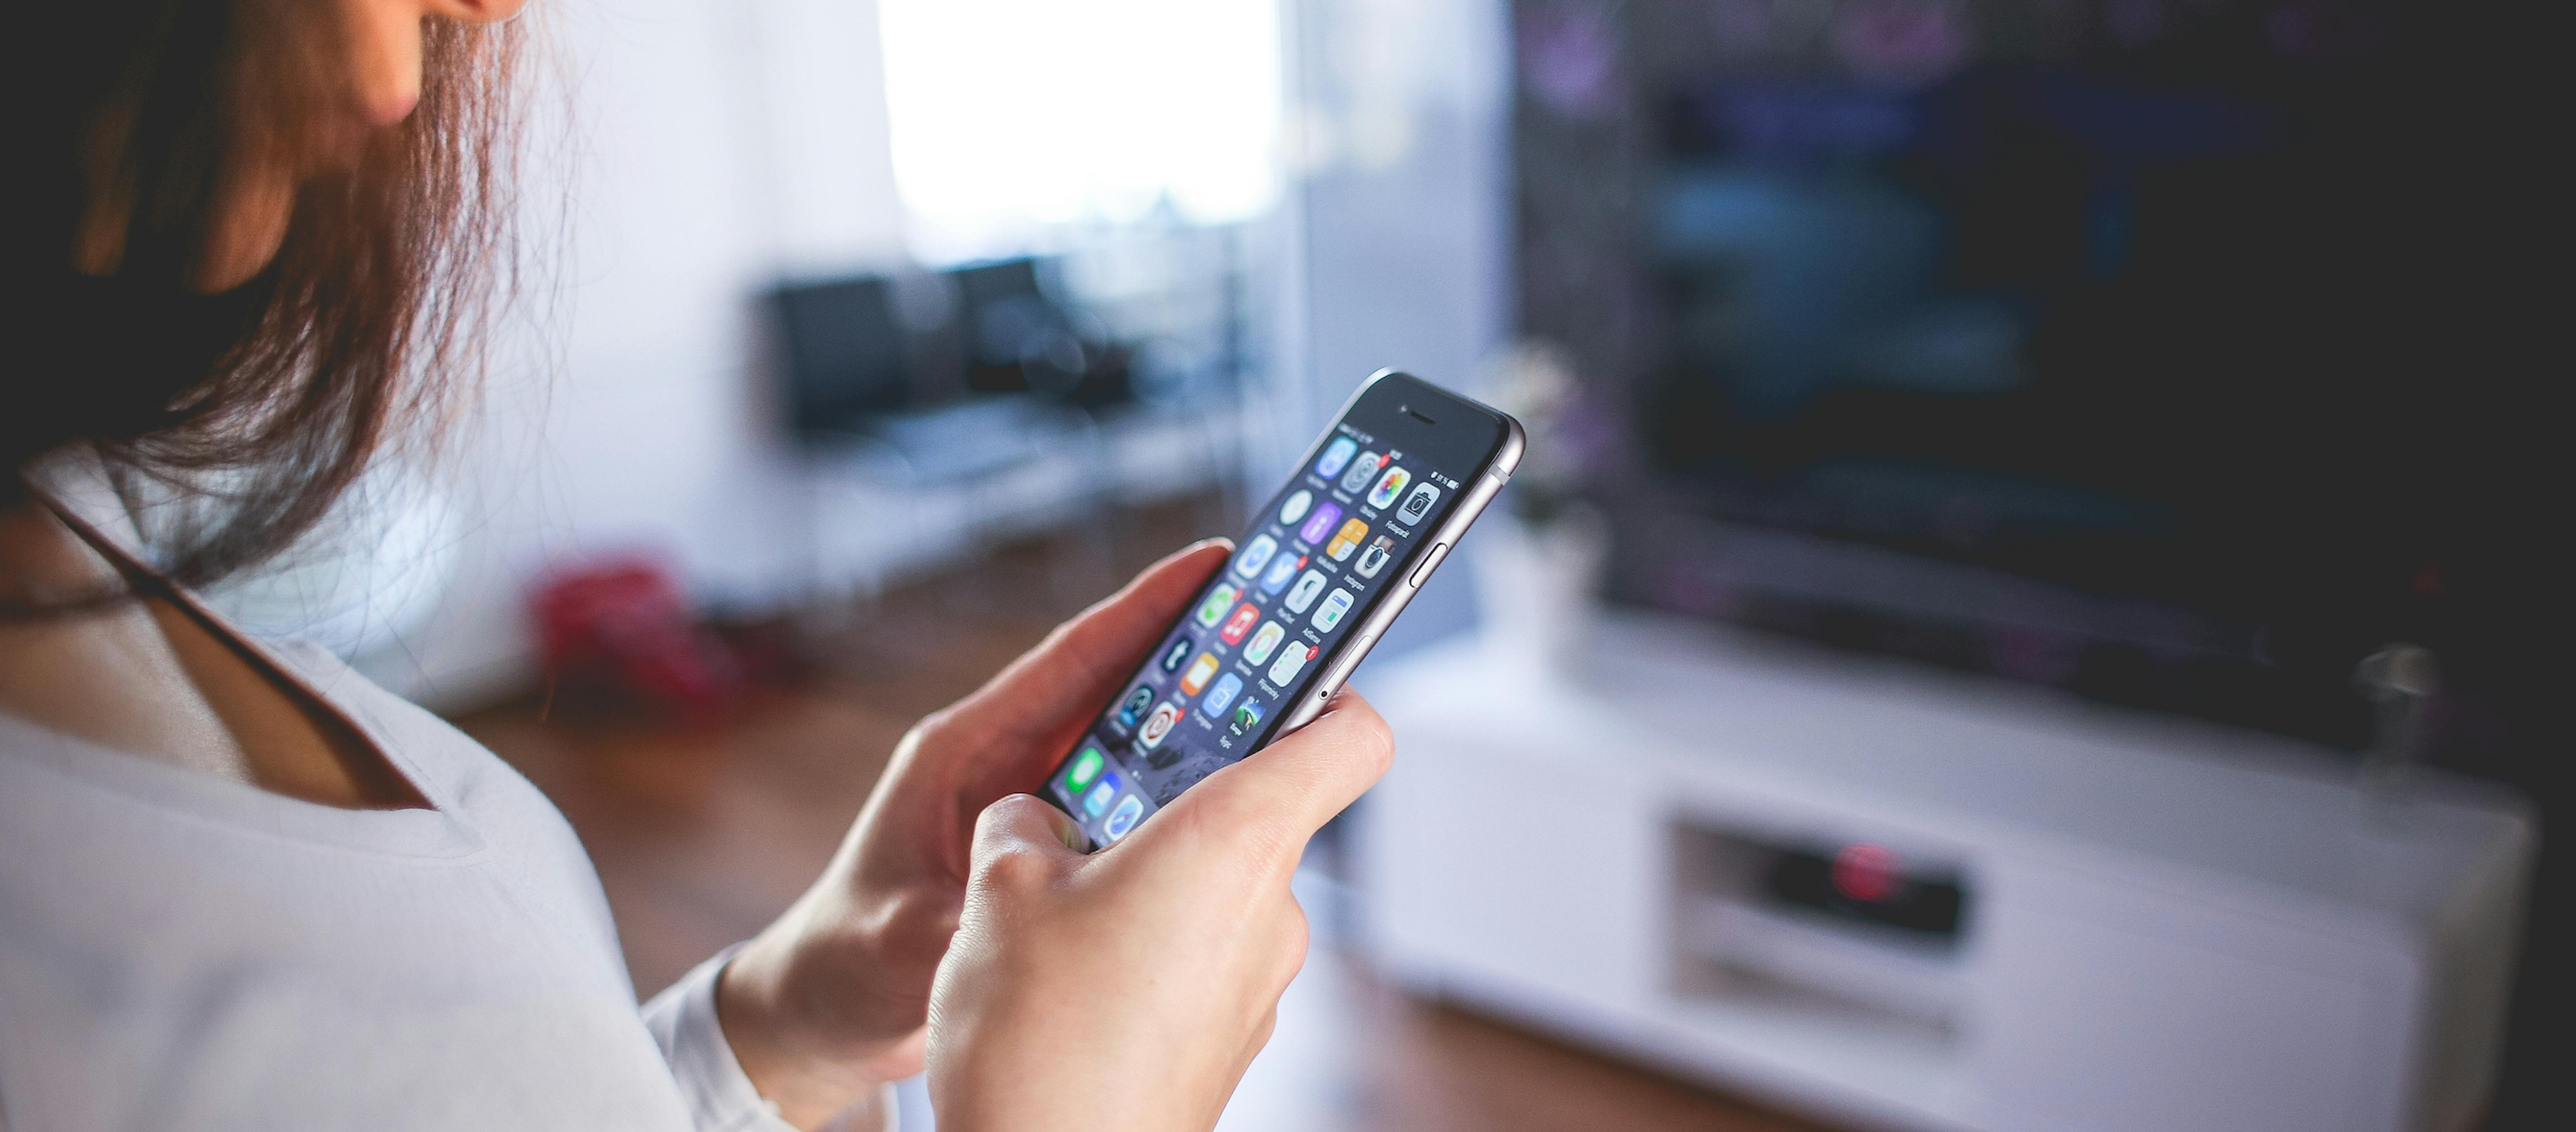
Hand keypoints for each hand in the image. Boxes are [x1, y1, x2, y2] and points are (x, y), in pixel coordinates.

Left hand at [714, 541, 1234, 1127]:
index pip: (1068, 660)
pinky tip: (1234, 796)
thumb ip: (966, 921)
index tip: (1212, 563)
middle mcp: (1003, 761)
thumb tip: (1030, 912)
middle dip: (1195, 656)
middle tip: (1281, 627)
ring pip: (1130, 744)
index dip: (1142, 608)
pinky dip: (1177, 792)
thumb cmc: (843, 962)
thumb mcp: (900, 942)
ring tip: (1284, 702)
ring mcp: (1029, 801)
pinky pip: (1127, 803)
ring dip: (1197, 724)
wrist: (823, 1010)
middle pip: (1115, 690)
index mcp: (963, 751)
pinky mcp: (1048, 844)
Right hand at [924, 689, 1393, 1131]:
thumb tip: (1035, 818)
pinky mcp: (1232, 1035)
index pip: (1350, 733)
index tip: (1280, 670)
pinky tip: (1077, 971)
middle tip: (1100, 795)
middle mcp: (1272, 906)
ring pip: (1222, 886)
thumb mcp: (998, 889)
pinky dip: (1153, 942)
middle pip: (1262, 807)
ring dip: (1155, 874)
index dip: (1327, 688)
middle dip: (1181, 794)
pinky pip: (1204, 954)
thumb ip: (1026, 823)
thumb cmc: (1039, 1037)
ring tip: (1061, 899)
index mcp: (1237, 838)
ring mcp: (1261, 979)